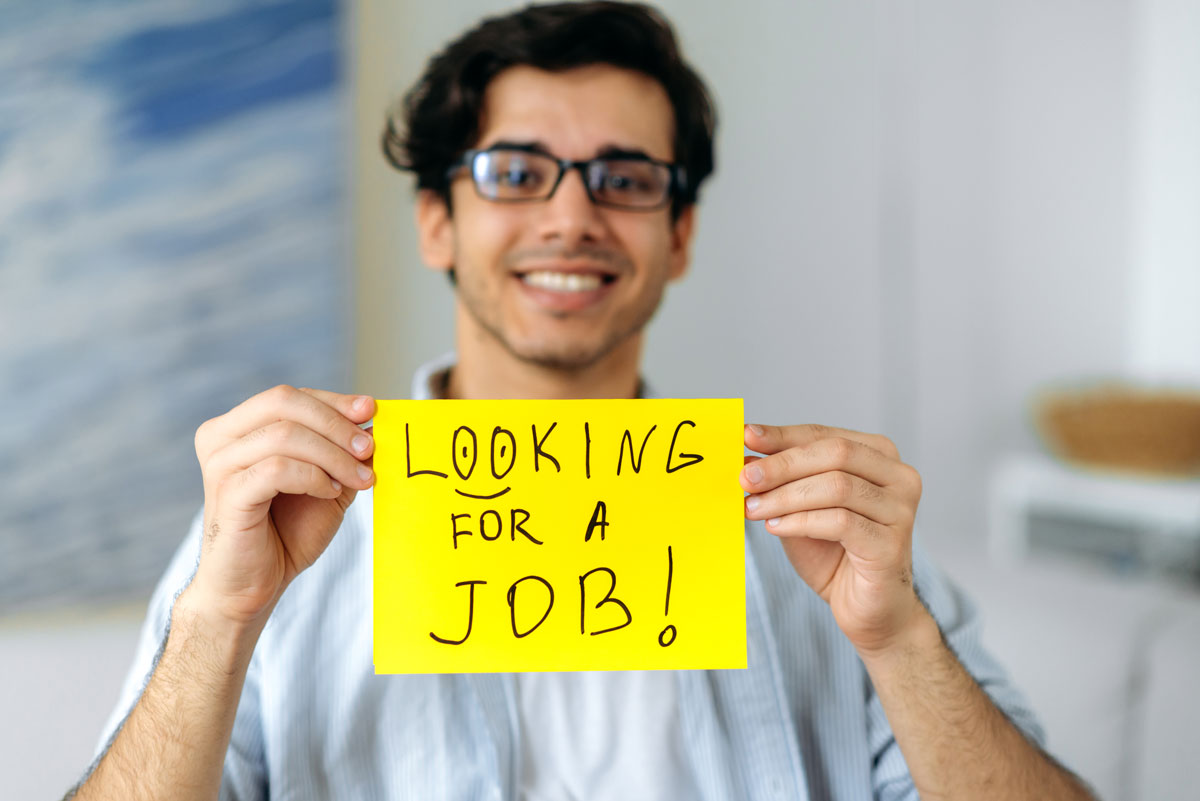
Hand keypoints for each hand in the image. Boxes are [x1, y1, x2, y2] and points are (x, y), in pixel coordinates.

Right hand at [191, 385, 375, 625]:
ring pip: (285, 434)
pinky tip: (329, 492)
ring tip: (358, 479)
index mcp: (237, 427)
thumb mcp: (325, 483)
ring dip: (333, 455)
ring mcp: (220, 464)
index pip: (290, 397)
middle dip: (335, 422)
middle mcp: (221, 438)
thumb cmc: (286, 533)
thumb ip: (343, 453)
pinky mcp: (227, 494)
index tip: (371, 411)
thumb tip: (373, 421)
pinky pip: (278, 468)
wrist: (255, 586)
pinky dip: (313, 476)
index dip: (334, 401)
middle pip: (284, 402)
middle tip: (369, 447)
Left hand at [740, 424, 924, 654]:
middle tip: (746, 477)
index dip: (783, 436)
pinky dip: (801, 521)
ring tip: (754, 508)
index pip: (825, 436)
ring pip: (837, 486)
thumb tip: (746, 461)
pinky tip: (775, 528)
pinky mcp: (891, 544)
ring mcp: (901, 510)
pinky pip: (840, 522)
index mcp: (879, 457)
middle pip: (835, 453)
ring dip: (786, 496)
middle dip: (783, 464)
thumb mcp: (801, 510)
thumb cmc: (836, 556)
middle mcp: (899, 477)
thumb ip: (782, 484)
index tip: (747, 436)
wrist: (869, 611)